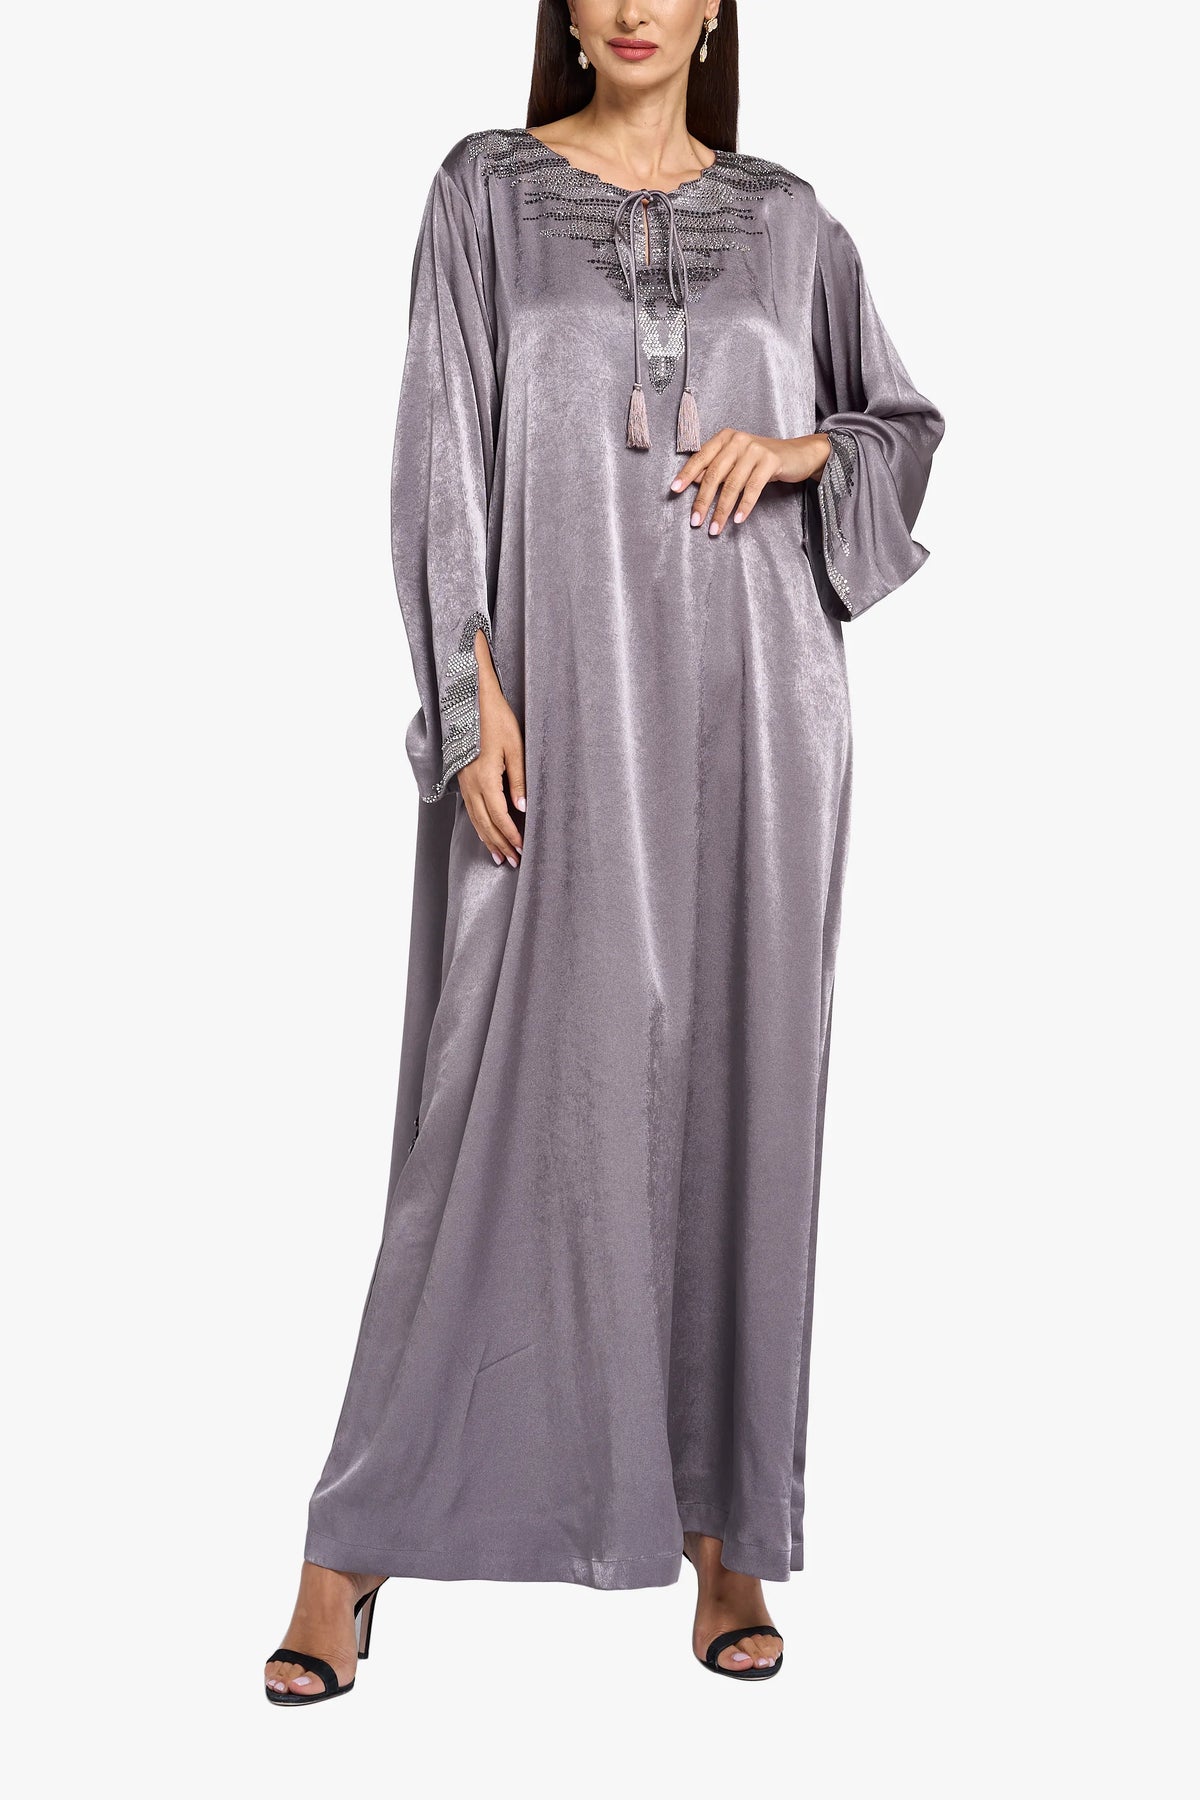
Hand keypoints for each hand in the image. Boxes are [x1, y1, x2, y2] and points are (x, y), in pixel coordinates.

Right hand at [458, 629, 525, 868]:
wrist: (470, 699)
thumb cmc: (496, 719)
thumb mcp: (515, 748)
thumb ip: (518, 780)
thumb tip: (523, 809)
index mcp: (485, 778)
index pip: (500, 816)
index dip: (511, 835)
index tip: (523, 848)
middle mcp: (471, 784)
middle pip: (485, 823)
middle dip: (500, 844)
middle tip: (513, 862)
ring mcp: (464, 781)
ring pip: (474, 818)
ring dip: (487, 839)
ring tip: (499, 856)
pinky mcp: (462, 776)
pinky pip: (469, 808)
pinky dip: (478, 824)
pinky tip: (485, 831)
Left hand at [669, 430, 831, 535]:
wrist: (797, 454)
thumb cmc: (762, 460)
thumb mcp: (736, 461)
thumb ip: (716, 468)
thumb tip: (692, 481)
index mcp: (725, 438)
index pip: (701, 458)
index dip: (686, 475)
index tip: (674, 491)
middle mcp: (738, 440)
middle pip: (714, 474)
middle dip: (703, 500)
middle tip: (695, 521)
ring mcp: (755, 449)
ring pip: (732, 484)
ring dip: (722, 510)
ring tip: (715, 528)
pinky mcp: (770, 460)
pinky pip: (753, 488)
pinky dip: (745, 506)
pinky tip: (738, 519)